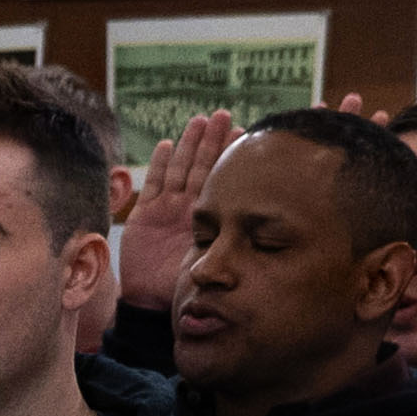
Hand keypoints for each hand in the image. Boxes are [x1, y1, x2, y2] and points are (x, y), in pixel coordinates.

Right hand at [120, 110, 233, 309]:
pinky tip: (166, 145)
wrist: (153, 300)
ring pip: (179, 169)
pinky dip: (159, 165)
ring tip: (199, 121)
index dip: (229, 155)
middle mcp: (188, 207)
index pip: (221, 178)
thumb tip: (272, 226)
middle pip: (200, 166)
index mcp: (208, 215)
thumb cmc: (187, 284)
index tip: (244, 130)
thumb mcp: (216, 259)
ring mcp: (166, 208)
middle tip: (223, 114)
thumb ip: (232, 242)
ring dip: (188, 145)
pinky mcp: (144, 215)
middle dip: (211, 140)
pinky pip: (153, 185)